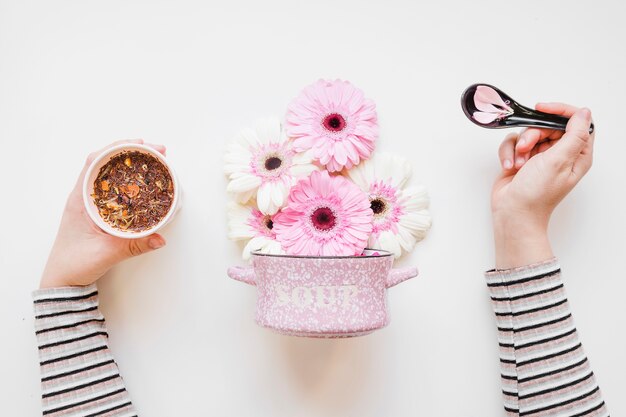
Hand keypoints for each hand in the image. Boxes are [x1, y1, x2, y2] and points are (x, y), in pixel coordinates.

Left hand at [40, 140, 167, 288]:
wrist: (63, 280)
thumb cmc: (75, 264)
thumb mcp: (106, 254)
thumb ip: (134, 246)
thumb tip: (159, 238)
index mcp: (80, 199)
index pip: (95, 161)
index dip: (118, 148)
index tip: (141, 144)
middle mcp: (85, 196)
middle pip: (107, 162)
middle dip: (133, 152)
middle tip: (158, 151)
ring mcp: (92, 203)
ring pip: (112, 174)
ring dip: (133, 164)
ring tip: (156, 160)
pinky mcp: (100, 212)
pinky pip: (116, 187)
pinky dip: (131, 179)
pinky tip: (145, 181)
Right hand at [491, 103, 593, 267]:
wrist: (513, 213)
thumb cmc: (537, 195)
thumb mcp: (559, 161)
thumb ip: (574, 134)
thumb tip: (584, 113)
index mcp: (577, 155)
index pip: (576, 122)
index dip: (560, 111)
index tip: (542, 109)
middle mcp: (560, 154)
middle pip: (548, 125)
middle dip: (533, 134)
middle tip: (527, 148)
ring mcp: (540, 157)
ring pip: (528, 133)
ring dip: (519, 146)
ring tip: (519, 164)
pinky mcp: (521, 159)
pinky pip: (513, 144)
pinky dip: (508, 153)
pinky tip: (509, 167)